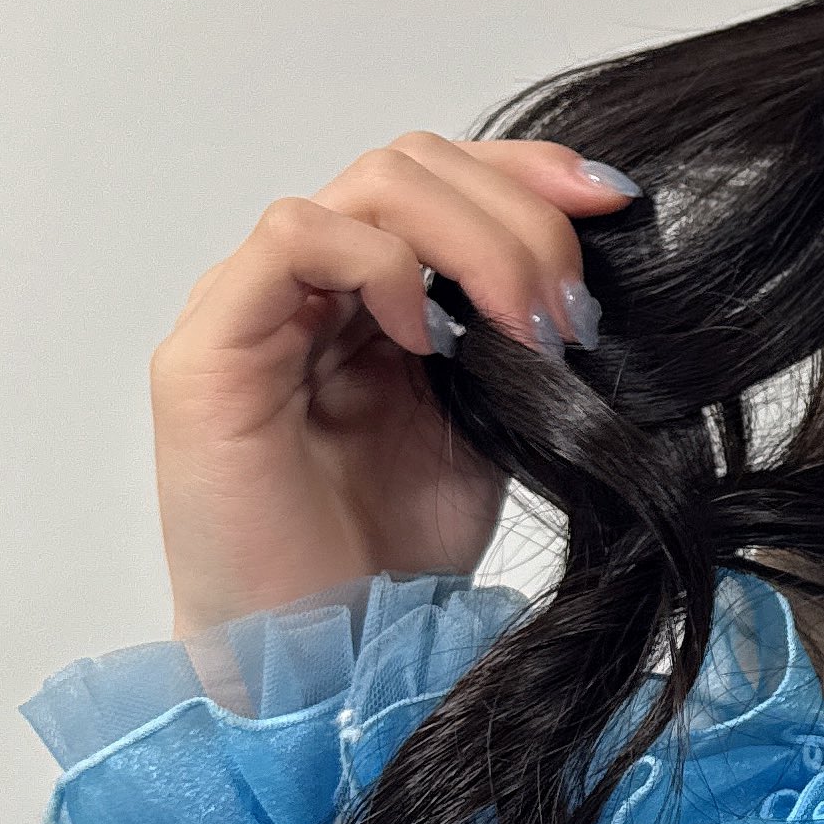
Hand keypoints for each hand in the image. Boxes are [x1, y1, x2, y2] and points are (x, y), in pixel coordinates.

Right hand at [151, 134, 638, 633]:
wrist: (328, 657)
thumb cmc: (394, 553)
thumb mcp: (496, 420)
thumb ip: (518, 332)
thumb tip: (590, 270)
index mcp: (372, 294)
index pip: (445, 178)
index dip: (531, 171)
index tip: (617, 203)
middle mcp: (308, 286)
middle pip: (413, 166)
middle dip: (519, 216)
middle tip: (571, 310)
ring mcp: (251, 308)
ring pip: (366, 187)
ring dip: (473, 239)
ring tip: (526, 329)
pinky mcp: (207, 349)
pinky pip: (294, 239)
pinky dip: (380, 264)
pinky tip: (428, 335)